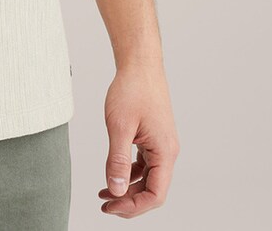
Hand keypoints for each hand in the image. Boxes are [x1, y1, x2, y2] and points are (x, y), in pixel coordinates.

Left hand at [99, 59, 179, 217]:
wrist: (140, 64)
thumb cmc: (132, 89)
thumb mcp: (119, 127)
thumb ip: (116, 160)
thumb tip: (114, 190)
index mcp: (165, 152)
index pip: (155, 195)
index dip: (133, 206)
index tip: (110, 206)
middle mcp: (167, 152)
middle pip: (152, 190)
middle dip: (129, 200)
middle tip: (104, 204)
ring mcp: (160, 144)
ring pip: (148, 178)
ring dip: (128, 188)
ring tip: (105, 194)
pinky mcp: (153, 137)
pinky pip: (144, 164)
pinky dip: (129, 172)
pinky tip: (113, 174)